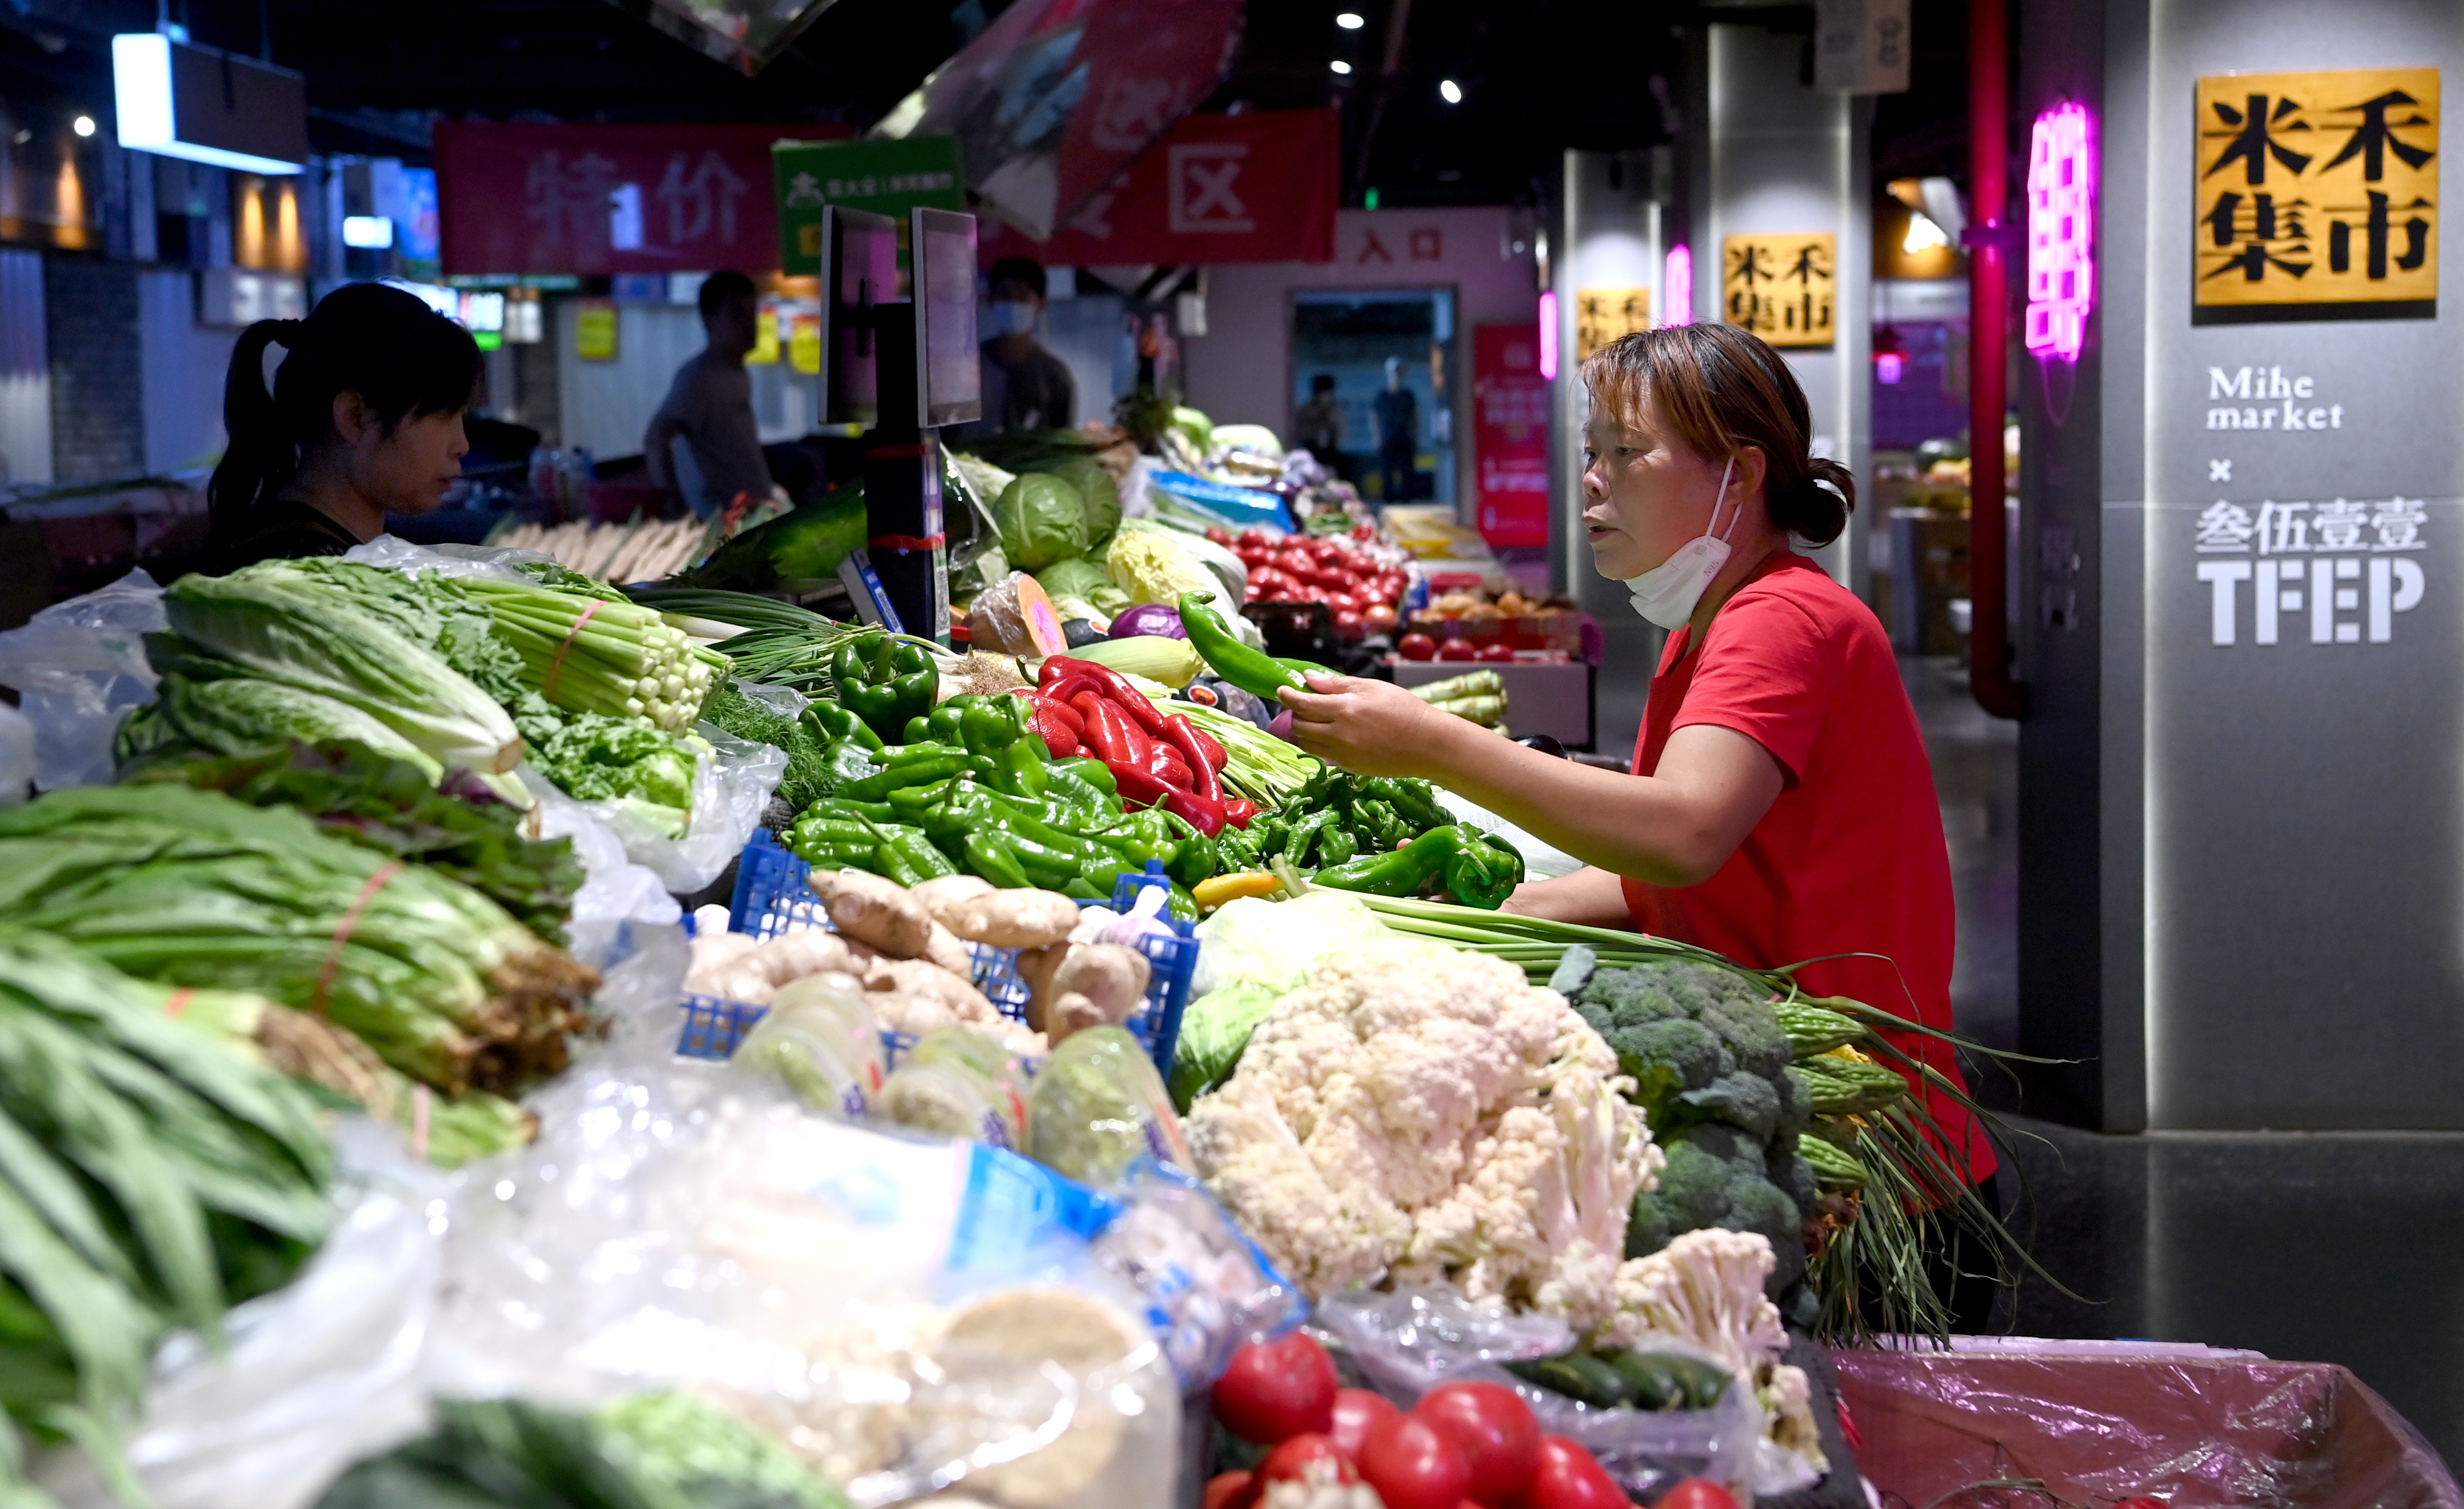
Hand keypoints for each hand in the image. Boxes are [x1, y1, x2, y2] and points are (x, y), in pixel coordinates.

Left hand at [1277, 673, 1460, 777]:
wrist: (1428, 744)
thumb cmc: (1404, 709)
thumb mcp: (1372, 687)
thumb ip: (1337, 684)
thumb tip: (1308, 678)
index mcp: (1345, 708)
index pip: (1303, 703)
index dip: (1288, 696)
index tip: (1281, 690)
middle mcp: (1339, 733)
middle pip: (1300, 725)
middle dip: (1295, 714)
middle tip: (1303, 705)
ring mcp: (1343, 754)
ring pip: (1307, 743)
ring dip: (1304, 731)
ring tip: (1315, 721)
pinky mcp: (1349, 768)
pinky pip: (1322, 755)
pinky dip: (1319, 744)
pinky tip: (1332, 735)